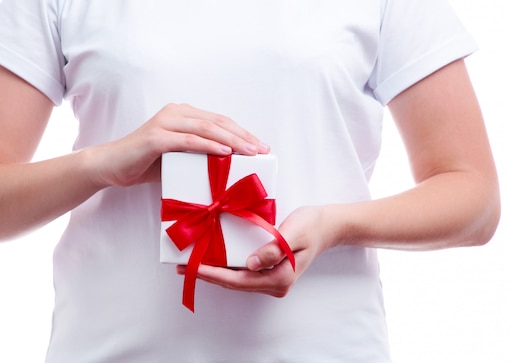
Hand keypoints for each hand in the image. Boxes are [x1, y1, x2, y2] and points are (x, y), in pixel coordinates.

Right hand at [87, 103, 269, 187]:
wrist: (111, 167)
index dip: (242, 132)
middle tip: (262, 150)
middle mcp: (175, 113)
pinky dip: (209, 146)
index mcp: (182, 115)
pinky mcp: (156, 137)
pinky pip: (188, 141)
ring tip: (251, 152)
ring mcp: (165, 123)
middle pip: (218, 122)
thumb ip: (199, 155)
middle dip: (243, 136)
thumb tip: (229, 165)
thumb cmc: (144, 163)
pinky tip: (225, 153)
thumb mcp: (178, 158)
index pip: (219, 121)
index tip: (261, 147)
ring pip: (207, 129)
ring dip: (232, 141)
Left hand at [178, 205, 340, 297]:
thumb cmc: (311, 225)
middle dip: (208, 274)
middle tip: (182, 266)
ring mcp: (272, 279)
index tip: (193, 268)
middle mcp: (275, 283)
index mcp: (280, 277)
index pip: (239, 280)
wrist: (327, 225)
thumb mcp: (293, 233)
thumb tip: (251, 263)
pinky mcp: (270, 271)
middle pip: (234, 283)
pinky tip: (212, 259)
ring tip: (191, 263)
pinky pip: (243, 272)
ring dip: (214, 272)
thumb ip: (274, 248)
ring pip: (236, 279)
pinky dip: (225, 267)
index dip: (214, 274)